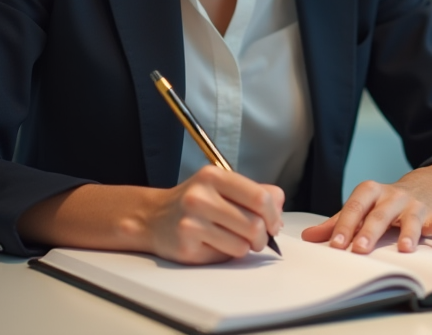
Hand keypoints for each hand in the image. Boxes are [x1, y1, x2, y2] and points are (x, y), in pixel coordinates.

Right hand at [17, 166, 283, 264]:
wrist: (153, 217)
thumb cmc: (195, 202)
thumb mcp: (222, 186)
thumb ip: (254, 191)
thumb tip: (279, 206)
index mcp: (214, 176)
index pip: (260, 196)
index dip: (274, 214)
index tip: (274, 223)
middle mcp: (201, 195)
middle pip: (254, 223)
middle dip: (262, 236)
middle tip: (257, 238)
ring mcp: (191, 220)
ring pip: (242, 243)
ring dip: (245, 246)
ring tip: (235, 240)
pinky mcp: (186, 244)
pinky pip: (225, 255)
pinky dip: (228, 253)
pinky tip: (215, 243)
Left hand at [300, 162, 431, 254]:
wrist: (429, 185)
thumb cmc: (388, 202)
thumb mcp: (364, 206)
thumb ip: (338, 222)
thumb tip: (308, 237)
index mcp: (371, 193)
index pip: (355, 208)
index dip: (345, 226)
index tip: (336, 245)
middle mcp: (393, 197)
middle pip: (379, 215)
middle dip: (369, 232)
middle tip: (359, 249)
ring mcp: (415, 206)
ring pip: (410, 220)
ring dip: (408, 233)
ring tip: (404, 248)